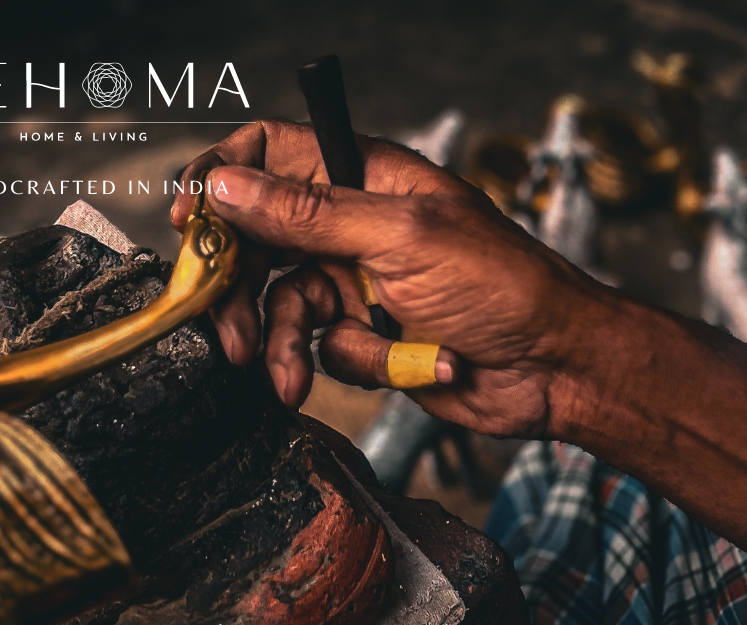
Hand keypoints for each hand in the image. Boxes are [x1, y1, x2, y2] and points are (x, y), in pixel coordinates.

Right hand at [171, 120, 616, 437]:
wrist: (554, 367)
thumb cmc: (503, 286)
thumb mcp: (402, 238)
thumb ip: (311, 214)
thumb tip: (230, 187)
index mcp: (367, 177)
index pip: (271, 155)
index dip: (223, 180)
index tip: (192, 221)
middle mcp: (354, 224)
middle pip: (258, 238)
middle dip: (236, 285)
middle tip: (222, 326)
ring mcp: (358, 280)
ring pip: (280, 303)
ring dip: (280, 341)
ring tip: (283, 374)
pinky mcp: (366, 334)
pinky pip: (319, 347)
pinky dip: (340, 363)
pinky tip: (385, 365)